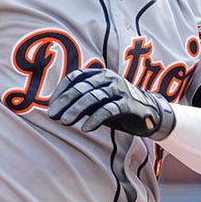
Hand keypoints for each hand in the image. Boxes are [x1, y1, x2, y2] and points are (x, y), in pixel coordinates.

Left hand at [47, 68, 175, 139]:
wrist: (150, 113)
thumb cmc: (117, 107)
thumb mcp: (97, 102)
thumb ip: (80, 102)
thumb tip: (55, 110)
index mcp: (99, 74)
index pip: (75, 78)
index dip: (61, 91)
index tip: (50, 107)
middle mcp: (109, 78)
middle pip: (82, 88)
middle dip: (65, 102)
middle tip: (53, 116)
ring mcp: (120, 90)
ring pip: (93, 98)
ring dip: (76, 110)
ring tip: (64, 122)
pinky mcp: (128, 104)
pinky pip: (109, 110)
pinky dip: (95, 119)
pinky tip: (85, 128)